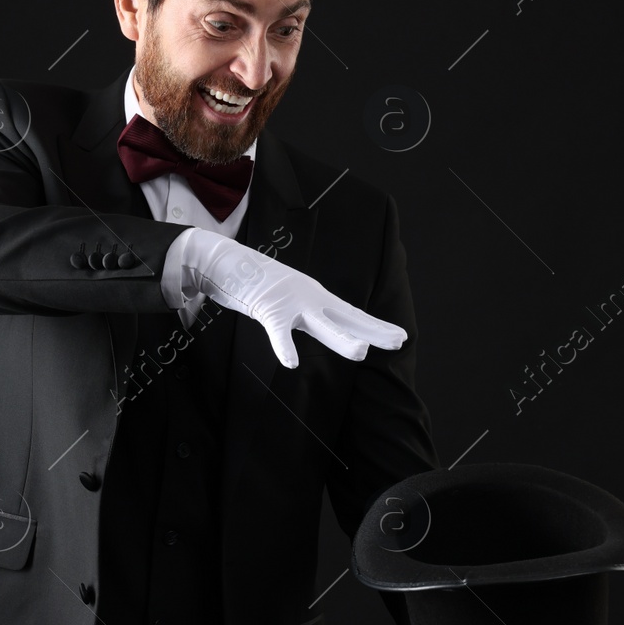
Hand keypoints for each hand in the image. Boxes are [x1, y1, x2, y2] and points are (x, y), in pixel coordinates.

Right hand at [170, 227, 405, 367]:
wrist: (224, 262)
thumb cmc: (255, 284)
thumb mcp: (288, 301)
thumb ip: (304, 316)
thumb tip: (321, 326)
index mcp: (315, 298)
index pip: (351, 315)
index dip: (375, 326)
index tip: (399, 337)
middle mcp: (310, 298)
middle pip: (347, 317)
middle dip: (373, 330)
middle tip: (399, 341)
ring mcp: (290, 302)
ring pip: (320, 324)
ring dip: (340, 338)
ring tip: (361, 352)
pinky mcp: (267, 307)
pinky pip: (277, 331)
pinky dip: (284, 347)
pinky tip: (291, 363)